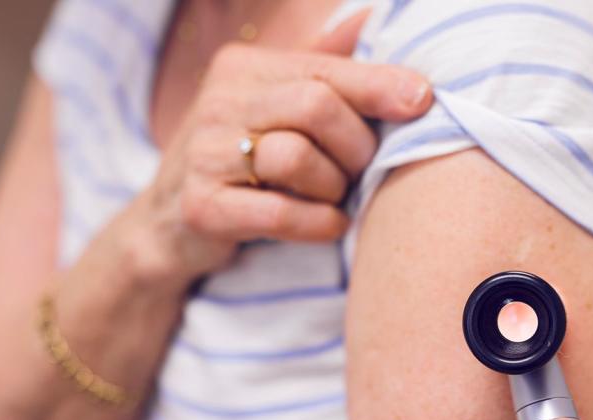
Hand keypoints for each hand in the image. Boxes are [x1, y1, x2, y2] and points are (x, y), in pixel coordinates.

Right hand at [119, 11, 431, 286]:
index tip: (422, 100)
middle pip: (316, 107)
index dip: (379, 85)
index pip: (325, 69)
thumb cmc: (242, 158)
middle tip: (363, 169)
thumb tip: (371, 16)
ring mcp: (205, 155)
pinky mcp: (202, 208)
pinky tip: (331, 224)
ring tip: (337, 196)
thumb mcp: (273, 102)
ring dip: (335, 186)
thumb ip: (321, 63)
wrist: (170, 224)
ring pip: (297, 158)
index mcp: (243, 69)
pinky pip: (281, 213)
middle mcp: (219, 102)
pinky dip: (319, 222)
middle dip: (356, 145)